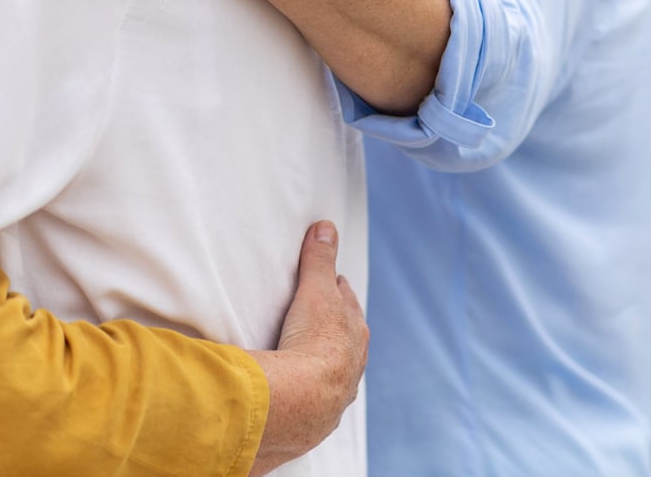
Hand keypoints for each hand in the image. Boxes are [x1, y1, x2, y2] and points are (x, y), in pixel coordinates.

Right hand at [248, 221, 367, 474]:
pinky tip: (296, 398)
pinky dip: (305, 396)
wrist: (302, 401)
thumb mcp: (315, 292)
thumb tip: (325, 228)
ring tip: (309, 360)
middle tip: (322, 318)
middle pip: (346, 341)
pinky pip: (312, 403)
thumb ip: (319, 261)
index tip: (334, 283)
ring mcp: (334, 396)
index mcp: (354, 336)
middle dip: (336, 329)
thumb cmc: (313, 343)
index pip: (348, 307)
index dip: (339, 293)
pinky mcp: (314, 421)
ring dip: (323, 365)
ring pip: (333, 374)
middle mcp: (351, 367)